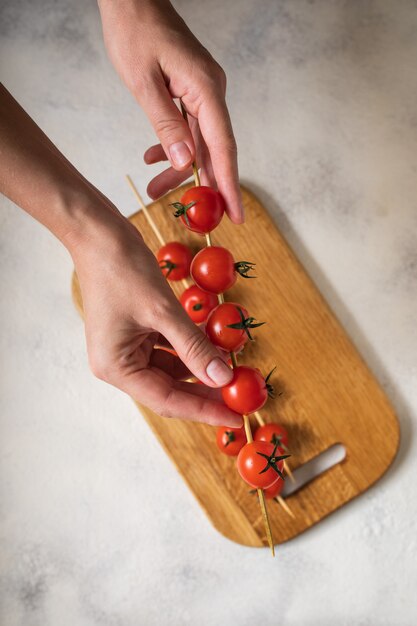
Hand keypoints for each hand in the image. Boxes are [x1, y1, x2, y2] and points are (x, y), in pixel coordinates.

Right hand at [69, 207, 242, 426]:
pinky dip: (190, 348)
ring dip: (200, 367)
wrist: (97, 233)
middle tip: (239, 394)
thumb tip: (224, 378)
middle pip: (169, 388)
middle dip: (205, 390)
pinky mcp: (135, 332)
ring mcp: (126, 348)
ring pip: (171, 369)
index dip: (203, 410)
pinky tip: (213, 346)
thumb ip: (194, 347)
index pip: (167, 400)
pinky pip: (168, 349)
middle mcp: (118, 364)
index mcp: (116, 368)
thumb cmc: (122, 269)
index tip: (235, 417)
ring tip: (232, 369)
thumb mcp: (163, 311)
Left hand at [98, 0, 243, 222]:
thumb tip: (186, 163)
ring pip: (199, 142)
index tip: (236, 214)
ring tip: (155, 187)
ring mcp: (204, 92)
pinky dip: (174, 146)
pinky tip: (154, 157)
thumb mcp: (143, 83)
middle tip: (189, 214)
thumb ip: (166, 125)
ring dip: (179, 167)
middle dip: (200, 184)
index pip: (223, 146)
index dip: (230, 184)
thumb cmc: (134, 31)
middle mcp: (211, 92)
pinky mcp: (193, 92)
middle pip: (213, 149)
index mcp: (205, 88)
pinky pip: (190, 128)